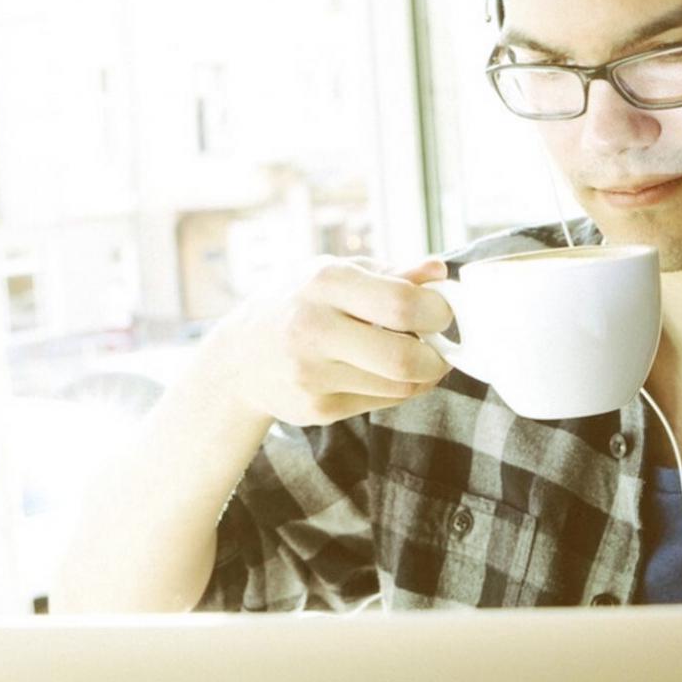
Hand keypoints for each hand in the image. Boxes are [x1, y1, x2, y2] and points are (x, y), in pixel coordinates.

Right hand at [204, 256, 453, 427]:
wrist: (240, 358)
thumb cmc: (299, 303)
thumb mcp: (336, 273)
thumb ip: (391, 273)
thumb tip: (440, 272)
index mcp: (324, 281)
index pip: (402, 304)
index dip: (438, 312)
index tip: (441, 314)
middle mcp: (313, 328)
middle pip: (405, 357)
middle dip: (438, 356)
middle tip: (441, 347)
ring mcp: (312, 374)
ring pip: (400, 385)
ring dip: (423, 374)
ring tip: (417, 357)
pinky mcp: (316, 409)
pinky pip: (382, 402)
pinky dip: (399, 389)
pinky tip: (388, 373)